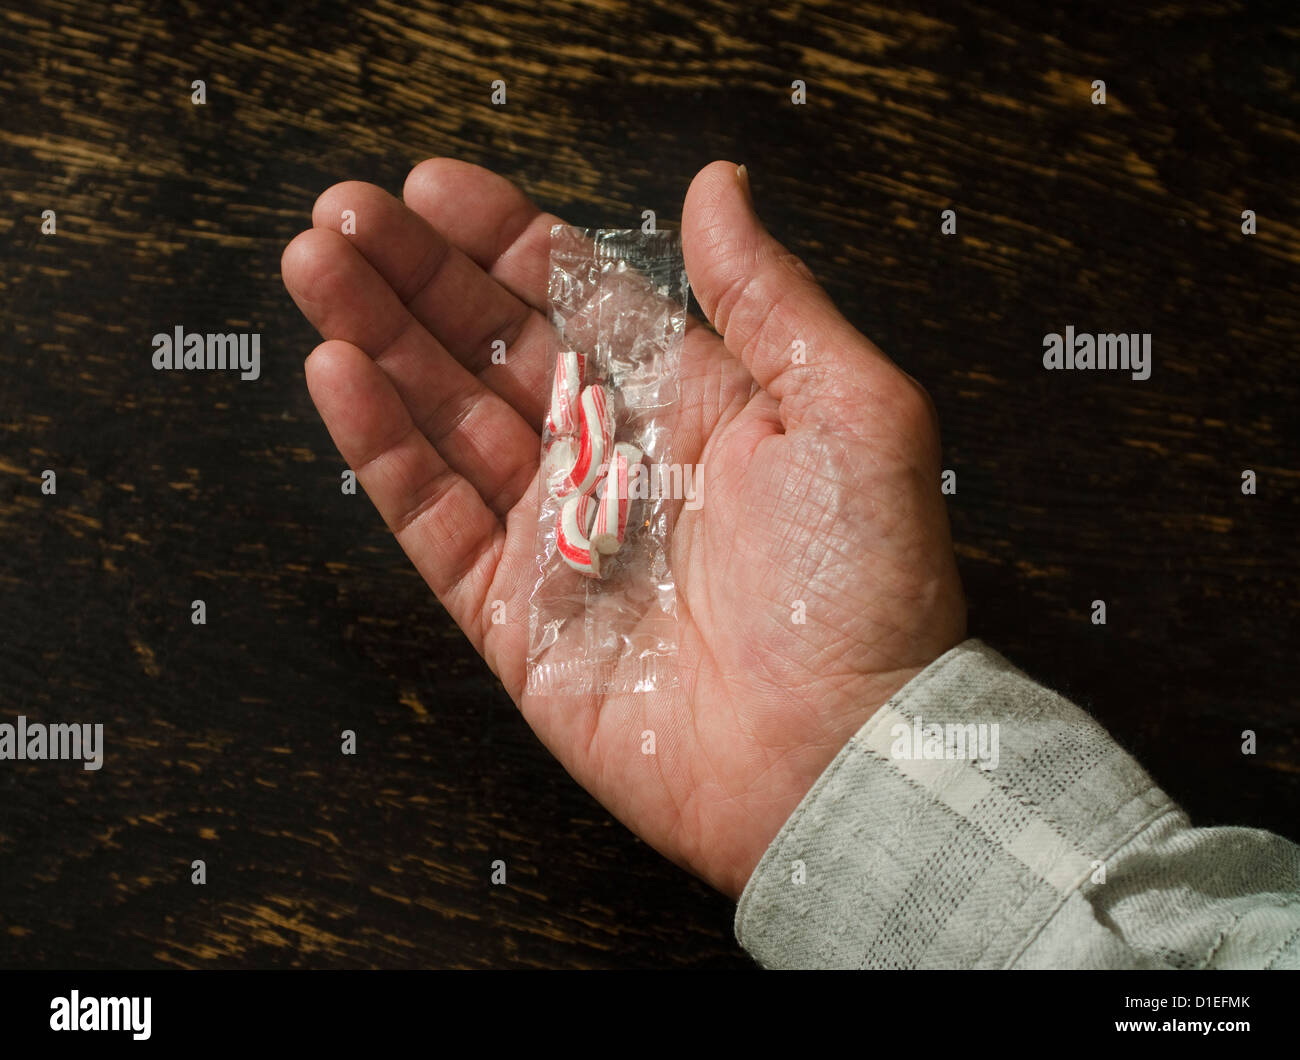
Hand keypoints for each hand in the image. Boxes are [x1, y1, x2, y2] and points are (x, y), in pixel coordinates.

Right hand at [282, 160, 965, 898]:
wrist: (838, 756)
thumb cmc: (865, 586)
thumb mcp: (850, 410)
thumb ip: (766, 297)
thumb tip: (717, 186)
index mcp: (690, 404)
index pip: (576, 299)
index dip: (501, 241)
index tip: (430, 187)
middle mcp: (615, 462)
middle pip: (492, 349)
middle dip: (415, 277)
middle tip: (340, 217)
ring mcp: (559, 540)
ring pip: (447, 421)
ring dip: (378, 341)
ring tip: (314, 269)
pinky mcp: (515, 617)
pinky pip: (433, 520)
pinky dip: (383, 449)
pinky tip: (339, 374)